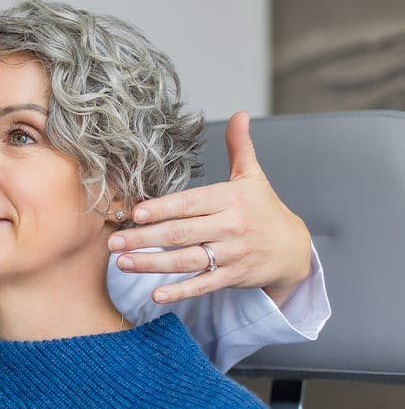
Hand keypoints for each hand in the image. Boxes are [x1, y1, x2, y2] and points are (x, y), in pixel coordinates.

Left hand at [108, 111, 311, 306]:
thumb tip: (240, 114)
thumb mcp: (254, 177)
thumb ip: (240, 147)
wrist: (295, 249)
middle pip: (181, 233)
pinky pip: (203, 284)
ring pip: (187, 260)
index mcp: (230, 199)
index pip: (189, 204)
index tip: (135, 213)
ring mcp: (231, 254)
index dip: (161, 208)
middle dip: (144, 238)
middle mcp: (230, 227)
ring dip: (152, 263)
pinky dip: (180, 291)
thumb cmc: (265, 209)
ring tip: (123, 262)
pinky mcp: (233, 277)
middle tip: (114, 242)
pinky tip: (156, 293)